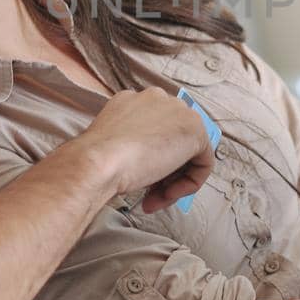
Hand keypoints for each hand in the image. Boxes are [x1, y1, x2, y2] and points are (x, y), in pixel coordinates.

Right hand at [68, 86, 214, 211]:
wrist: (98, 162)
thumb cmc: (98, 159)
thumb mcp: (115, 146)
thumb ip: (134, 146)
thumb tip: (147, 162)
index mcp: (134, 101)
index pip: (154, 132)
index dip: (148, 161)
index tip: (138, 181)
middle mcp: (158, 98)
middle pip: (173, 141)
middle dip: (164, 173)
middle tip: (149, 195)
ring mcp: (178, 111)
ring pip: (188, 153)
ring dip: (173, 182)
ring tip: (153, 200)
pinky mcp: (195, 130)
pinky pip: (202, 163)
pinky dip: (188, 185)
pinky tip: (166, 195)